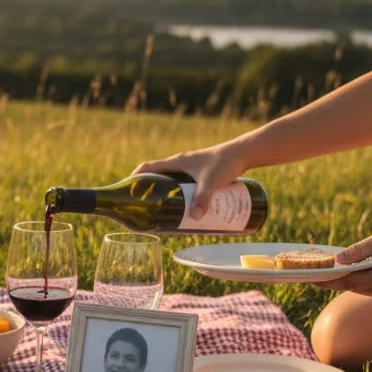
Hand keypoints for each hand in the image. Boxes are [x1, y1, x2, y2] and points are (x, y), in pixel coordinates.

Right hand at [133, 142, 248, 219]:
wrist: (244, 152)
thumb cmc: (225, 163)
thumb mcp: (211, 182)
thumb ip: (203, 199)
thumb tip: (196, 218)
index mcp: (175, 162)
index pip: (147, 168)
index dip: (134, 179)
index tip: (128, 192)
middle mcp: (179, 164)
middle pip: (156, 177)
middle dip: (149, 192)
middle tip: (147, 209)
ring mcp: (189, 168)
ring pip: (170, 182)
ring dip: (164, 194)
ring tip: (163, 211)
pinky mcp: (199, 172)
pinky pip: (181, 184)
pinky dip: (177, 193)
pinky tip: (182, 206)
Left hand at [319, 229, 371, 298]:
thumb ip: (363, 249)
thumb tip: (337, 258)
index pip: (350, 282)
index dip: (328, 280)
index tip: (309, 276)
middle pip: (353, 287)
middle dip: (333, 280)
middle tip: (312, 272)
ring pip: (361, 288)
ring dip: (345, 280)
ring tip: (325, 270)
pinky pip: (370, 287)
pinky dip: (358, 279)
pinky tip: (348, 270)